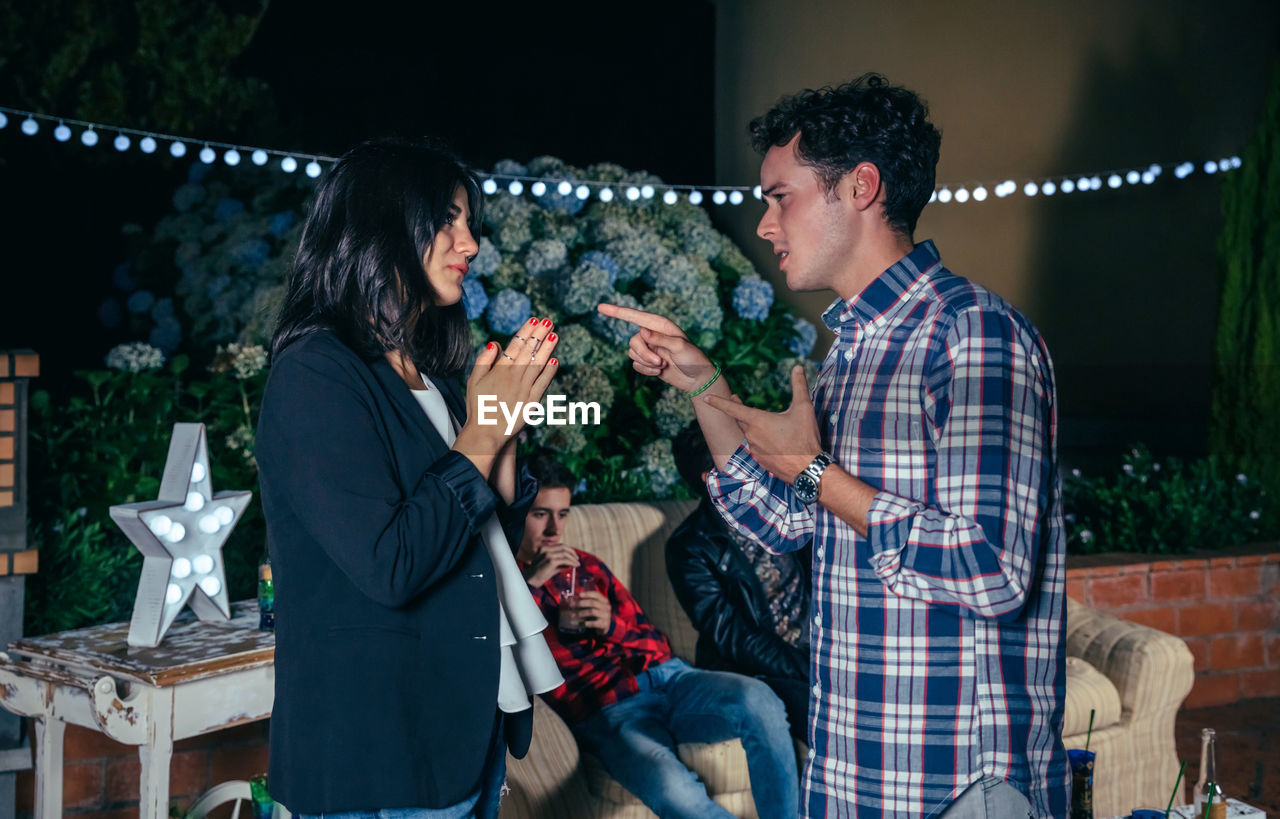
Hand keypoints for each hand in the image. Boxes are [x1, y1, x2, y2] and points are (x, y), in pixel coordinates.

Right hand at [455, 317, 559, 463]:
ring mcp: (524, 389)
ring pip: (538, 364)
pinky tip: (556, 361)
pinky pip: (543, 383)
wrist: (485, 432)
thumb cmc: (478, 406)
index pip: (516, 345)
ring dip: (548, 349)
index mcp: (500, 370)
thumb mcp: (473, 380)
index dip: (526, 332)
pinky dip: (550, 372)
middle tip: (549, 321)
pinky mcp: (532, 402)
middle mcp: (514, 377)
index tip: (534, 320)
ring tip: (555, 335)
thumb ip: (484, 361)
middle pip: (529, 351)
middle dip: (540, 335)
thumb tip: (495, 343)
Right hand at [522, 544, 579, 586]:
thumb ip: (561, 564)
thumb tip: (571, 563)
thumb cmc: (539, 575)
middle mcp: (545, 549)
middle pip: (564, 547)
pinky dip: (572, 562)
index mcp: (544, 548)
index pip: (560, 546)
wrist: (530, 581)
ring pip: (565, 553)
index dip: (569, 550)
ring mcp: (548, 554)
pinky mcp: (551, 561)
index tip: (574, 556)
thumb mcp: (551, 567)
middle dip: (573, 552)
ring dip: (573, 558)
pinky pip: (565, 560)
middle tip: (577, 559)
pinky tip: (575, 566)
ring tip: (577, 564)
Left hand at [568, 590, 611, 635]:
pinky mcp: (604, 624)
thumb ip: (587, 602)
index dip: (588, 594)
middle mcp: (606, 607)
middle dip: (581, 603)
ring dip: (581, 613)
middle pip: (593, 603)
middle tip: (572, 605)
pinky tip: (579, 623)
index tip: (579, 595)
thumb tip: (572, 600)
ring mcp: (606, 616)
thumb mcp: (595, 607)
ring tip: (573, 615)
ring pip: (592, 612)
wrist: (605, 626)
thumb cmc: (598, 614)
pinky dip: (585, 623)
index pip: (597, 594)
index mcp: (604, 601)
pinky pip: (593, 623)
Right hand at [595, 304, 714, 391]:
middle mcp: (652, 334)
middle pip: (633, 341)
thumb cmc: (693, 358)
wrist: (697, 378)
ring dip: (646, 363)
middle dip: (644, 354)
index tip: (600, 307)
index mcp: (660, 325)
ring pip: (632, 353)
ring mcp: (649, 348)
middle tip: (660, 363)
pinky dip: (646, 371)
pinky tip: (659, 373)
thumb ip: (660, 339)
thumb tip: (642, 332)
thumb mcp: (680, 347)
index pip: (634, 316)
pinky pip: (635, 365)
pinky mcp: (647, 361)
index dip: (616, 312)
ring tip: (663, 367)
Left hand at [703, 365, 822, 480]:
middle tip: (737, 399)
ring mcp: (755, 450)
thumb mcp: (804, 408)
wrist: (808, 469)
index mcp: (758, 421)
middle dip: (737, 409)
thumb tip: (798, 367)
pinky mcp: (761, 461)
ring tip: (766, 424)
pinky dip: (761, 442)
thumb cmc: (805, 437)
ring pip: (750, 435)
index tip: (706, 397)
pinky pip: (756, 448)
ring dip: (753, 428)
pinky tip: (773, 442)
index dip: (718, 402)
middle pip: (740, 420)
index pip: (733, 409)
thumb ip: (799, 386)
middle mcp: (752, 435)